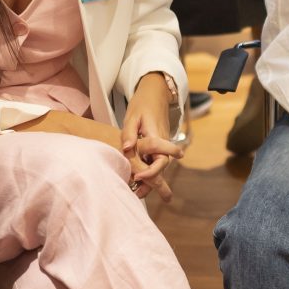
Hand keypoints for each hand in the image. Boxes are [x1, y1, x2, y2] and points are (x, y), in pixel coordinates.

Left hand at [121, 73, 183, 202]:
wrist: (156, 94)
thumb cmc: (142, 104)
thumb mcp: (132, 116)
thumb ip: (128, 133)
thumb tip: (126, 148)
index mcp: (156, 136)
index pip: (160, 158)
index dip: (150, 171)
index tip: (137, 178)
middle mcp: (162, 142)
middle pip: (161, 167)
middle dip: (153, 183)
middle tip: (139, 195)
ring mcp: (162, 144)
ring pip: (158, 166)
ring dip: (150, 180)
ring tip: (137, 194)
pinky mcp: (158, 146)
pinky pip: (155, 161)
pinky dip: (148, 172)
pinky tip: (137, 181)